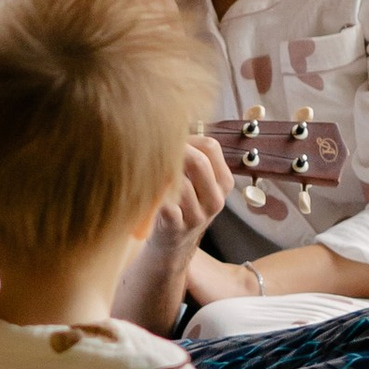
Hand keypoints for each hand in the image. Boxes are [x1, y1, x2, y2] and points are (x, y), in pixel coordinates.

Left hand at [148, 135, 234, 256]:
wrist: (173, 245)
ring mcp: (197, 215)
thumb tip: (172, 124)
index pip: (211, 146)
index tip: (171, 140)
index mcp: (224, 183)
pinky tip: (144, 186)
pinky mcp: (176, 227)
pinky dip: (153, 191)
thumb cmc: (183, 205)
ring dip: (159, 170)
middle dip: (174, 150)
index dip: (188, 137)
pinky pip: (164, 202)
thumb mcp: (199, 183)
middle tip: (153, 147)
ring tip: (146, 167)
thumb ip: (194, 158)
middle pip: (198, 161)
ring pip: (179, 181)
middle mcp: (215, 199)